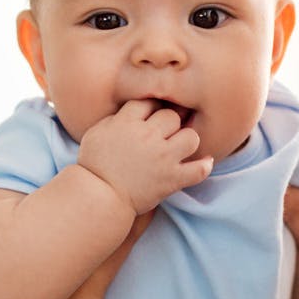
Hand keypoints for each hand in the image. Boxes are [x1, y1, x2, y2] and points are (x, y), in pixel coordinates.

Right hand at [77, 99, 215, 212]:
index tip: (151, 116)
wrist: (99, 197)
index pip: (149, 101)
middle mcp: (148, 136)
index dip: (152, 107)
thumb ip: (116, 118)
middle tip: (165, 133)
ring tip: (180, 147)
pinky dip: (204, 166)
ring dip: (187, 141)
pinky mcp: (171, 179)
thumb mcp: (96, 132)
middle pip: (172, 116)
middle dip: (170, 123)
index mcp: (127, 122)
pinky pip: (199, 170)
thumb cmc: (94, 165)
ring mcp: (162, 158)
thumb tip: (132, 112)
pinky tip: (204, 162)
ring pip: (191, 137)